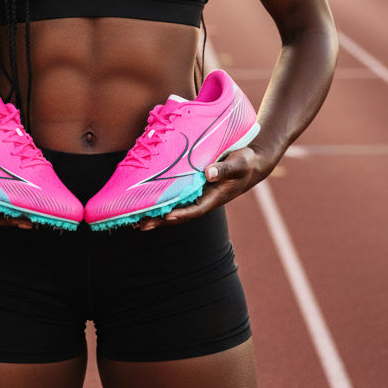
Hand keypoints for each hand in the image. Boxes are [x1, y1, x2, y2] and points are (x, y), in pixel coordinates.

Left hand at [137, 143, 271, 229]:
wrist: (251, 162)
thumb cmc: (246, 163)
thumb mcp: (239, 164)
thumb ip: (225, 169)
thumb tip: (208, 173)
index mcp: (215, 198)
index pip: (196, 209)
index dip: (181, 214)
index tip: (167, 216)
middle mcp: (204, 199)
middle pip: (180, 213)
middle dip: (161, 220)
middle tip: (140, 225)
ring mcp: (198, 194)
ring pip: (175, 207)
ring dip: (157, 214)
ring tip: (135, 221)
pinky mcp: (193, 186)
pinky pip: (176, 197)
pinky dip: (162, 201)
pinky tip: (146, 203)